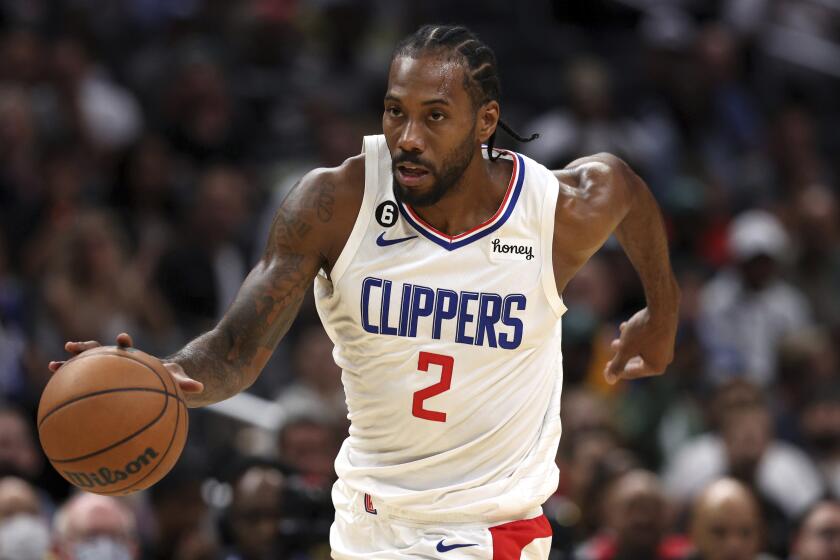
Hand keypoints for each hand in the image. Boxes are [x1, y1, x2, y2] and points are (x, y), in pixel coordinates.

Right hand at [48, 332, 203, 395]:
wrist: (159, 382)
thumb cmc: (168, 380)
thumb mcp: (176, 380)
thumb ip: (184, 383)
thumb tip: (200, 387)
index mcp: (134, 358)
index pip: (126, 347)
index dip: (122, 342)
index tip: (122, 338)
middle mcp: (117, 361)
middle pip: (99, 351)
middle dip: (86, 348)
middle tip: (71, 346)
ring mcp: (107, 371)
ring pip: (85, 365)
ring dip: (69, 365)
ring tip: (52, 366)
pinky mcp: (101, 383)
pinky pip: (83, 385)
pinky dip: (70, 388)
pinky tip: (54, 397)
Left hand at [604, 308, 675, 384]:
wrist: (661, 309)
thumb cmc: (643, 332)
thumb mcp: (626, 349)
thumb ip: (617, 365)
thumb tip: (609, 380)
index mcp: (656, 367)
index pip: (633, 372)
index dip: (617, 371)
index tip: (604, 368)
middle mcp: (664, 359)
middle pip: (637, 362)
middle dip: (622, 358)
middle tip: (609, 359)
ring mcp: (666, 346)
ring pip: (641, 349)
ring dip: (626, 346)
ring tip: (614, 342)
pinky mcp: (666, 334)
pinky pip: (647, 339)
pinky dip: (635, 335)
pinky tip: (624, 326)